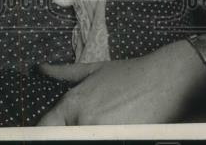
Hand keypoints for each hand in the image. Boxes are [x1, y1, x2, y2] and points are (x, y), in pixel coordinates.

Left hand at [36, 40, 205, 125]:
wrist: (163, 79)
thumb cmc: (130, 74)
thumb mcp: (95, 69)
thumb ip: (65, 72)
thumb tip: (42, 68)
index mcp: (73, 103)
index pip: (46, 127)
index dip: (47, 132)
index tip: (53, 132)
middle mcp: (82, 120)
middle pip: (65, 137)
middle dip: (71, 132)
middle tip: (88, 126)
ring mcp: (100, 133)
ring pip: (85, 140)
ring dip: (90, 134)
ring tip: (106, 124)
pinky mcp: (119, 140)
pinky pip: (101, 143)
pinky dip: (104, 138)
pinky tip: (116, 130)